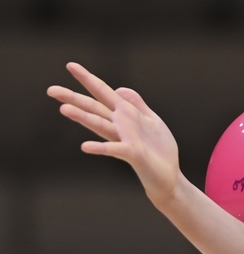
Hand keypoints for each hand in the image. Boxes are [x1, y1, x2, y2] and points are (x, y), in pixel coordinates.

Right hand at [47, 63, 180, 204]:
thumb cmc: (159, 150)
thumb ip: (136, 104)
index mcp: (125, 116)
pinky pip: (114, 149)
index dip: (88, 79)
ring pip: (100, 125)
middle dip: (73, 98)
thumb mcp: (151, 120)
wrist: (168, 176)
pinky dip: (100, 148)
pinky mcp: (132, 153)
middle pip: (94, 109)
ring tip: (63, 109)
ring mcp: (124, 140)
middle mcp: (120, 127)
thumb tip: (119, 89)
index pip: (103, 94)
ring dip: (83, 117)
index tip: (70, 65)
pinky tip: (84, 146)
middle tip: (51, 90)